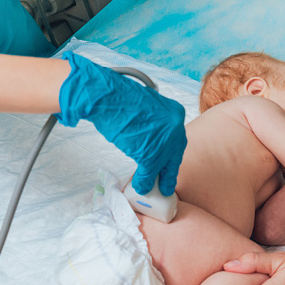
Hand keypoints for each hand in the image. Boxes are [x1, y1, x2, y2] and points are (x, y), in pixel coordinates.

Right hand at [57, 52, 186, 194]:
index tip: (169, 167)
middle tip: (166, 184)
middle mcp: (175, 125)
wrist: (107, 97)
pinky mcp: (151, 154)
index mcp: (175, 112)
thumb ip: (155, 125)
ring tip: (148, 187)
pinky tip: (139, 185)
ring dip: (154, 178)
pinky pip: (150, 172)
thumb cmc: (121, 100)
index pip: (177, 139)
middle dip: (168, 171)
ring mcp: (165, 140)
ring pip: (162, 164)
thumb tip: (152, 142)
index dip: (171, 155)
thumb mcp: (147, 109)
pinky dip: (143, 181)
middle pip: (174, 154)